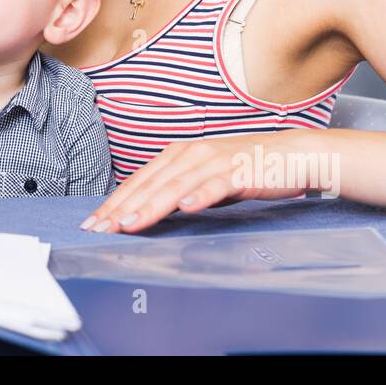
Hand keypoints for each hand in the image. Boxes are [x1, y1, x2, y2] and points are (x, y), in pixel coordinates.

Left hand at [79, 132, 316, 233]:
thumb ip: (178, 189)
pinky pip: (216, 185)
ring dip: (150, 206)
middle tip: (99, 230)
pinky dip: (200, 195)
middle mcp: (191, 154)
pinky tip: (186, 207)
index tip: (93, 223)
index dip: (114, 202)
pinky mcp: (239, 171)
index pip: (139, 181)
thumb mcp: (203, 177)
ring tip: (129, 224)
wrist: (292, 154)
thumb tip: (147, 210)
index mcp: (179, 154)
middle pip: (149, 184)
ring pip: (175, 186)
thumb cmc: (245, 169)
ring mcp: (214, 161)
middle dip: (121, 209)